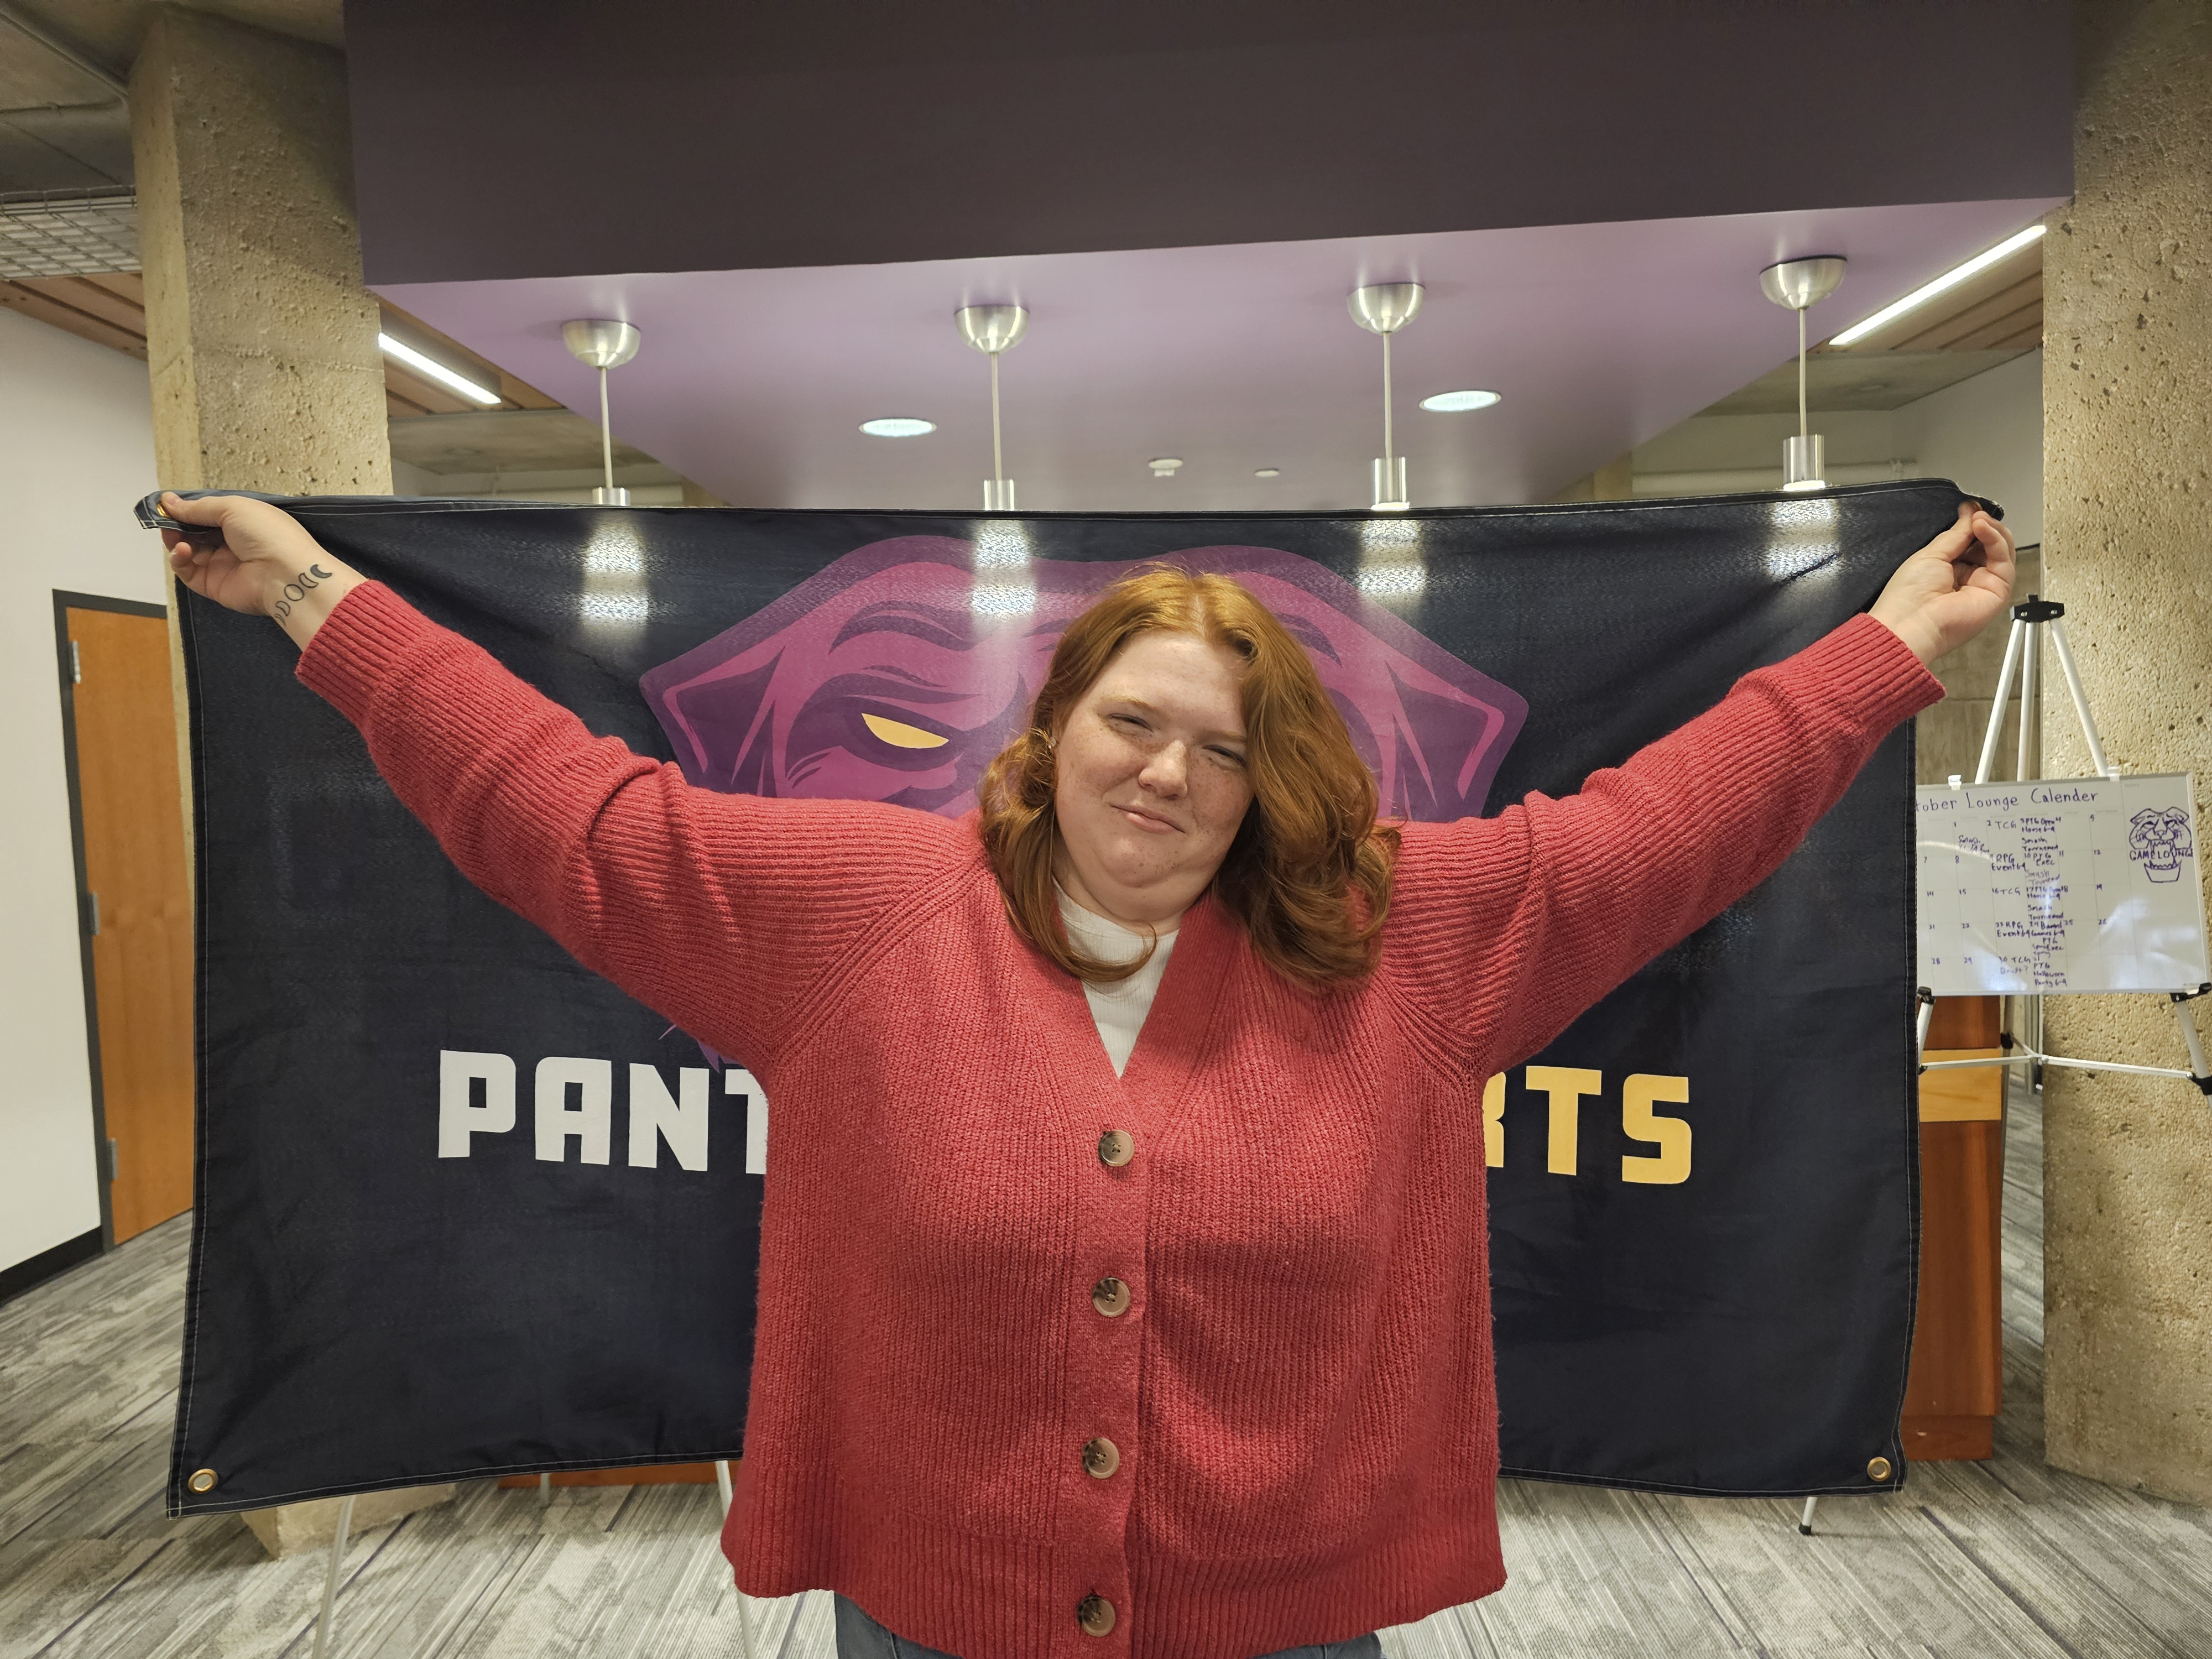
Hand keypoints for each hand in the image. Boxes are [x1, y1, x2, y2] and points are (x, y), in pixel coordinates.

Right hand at [161, 492, 363, 648]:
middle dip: (177, 524)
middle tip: (165, 519)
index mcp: (243, 521)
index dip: (187, 509)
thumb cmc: (269, 535)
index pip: (208, 513)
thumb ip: (199, 507)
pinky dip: (179, 560)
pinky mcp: (215, 584)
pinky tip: (182, 551)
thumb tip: (168, 501)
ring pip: (188, 551)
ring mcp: (224, 564)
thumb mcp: (233, 508)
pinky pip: (188, 572)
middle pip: (195, 532)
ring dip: (176, 541)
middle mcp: (233, 542)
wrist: (286, 575)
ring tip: (175, 536)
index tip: (165, 505)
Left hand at [1869, 501, 2014, 665]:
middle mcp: (1968, 577)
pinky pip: (2004, 560)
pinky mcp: (1998, 591)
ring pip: (2001, 550)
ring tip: (1979, 520)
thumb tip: (1969, 513)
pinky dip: (1996, 539)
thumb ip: (1955, 533)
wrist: (1911, 623)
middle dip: (1984, 525)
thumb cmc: (1908, 596)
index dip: (1973, 523)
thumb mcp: (1931, 553)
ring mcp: (1984, 584)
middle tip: (1976, 514)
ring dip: (1993, 529)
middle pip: (1989, 544)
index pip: (1971, 541)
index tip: (1970, 508)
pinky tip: (1984, 528)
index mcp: (1949, 569)